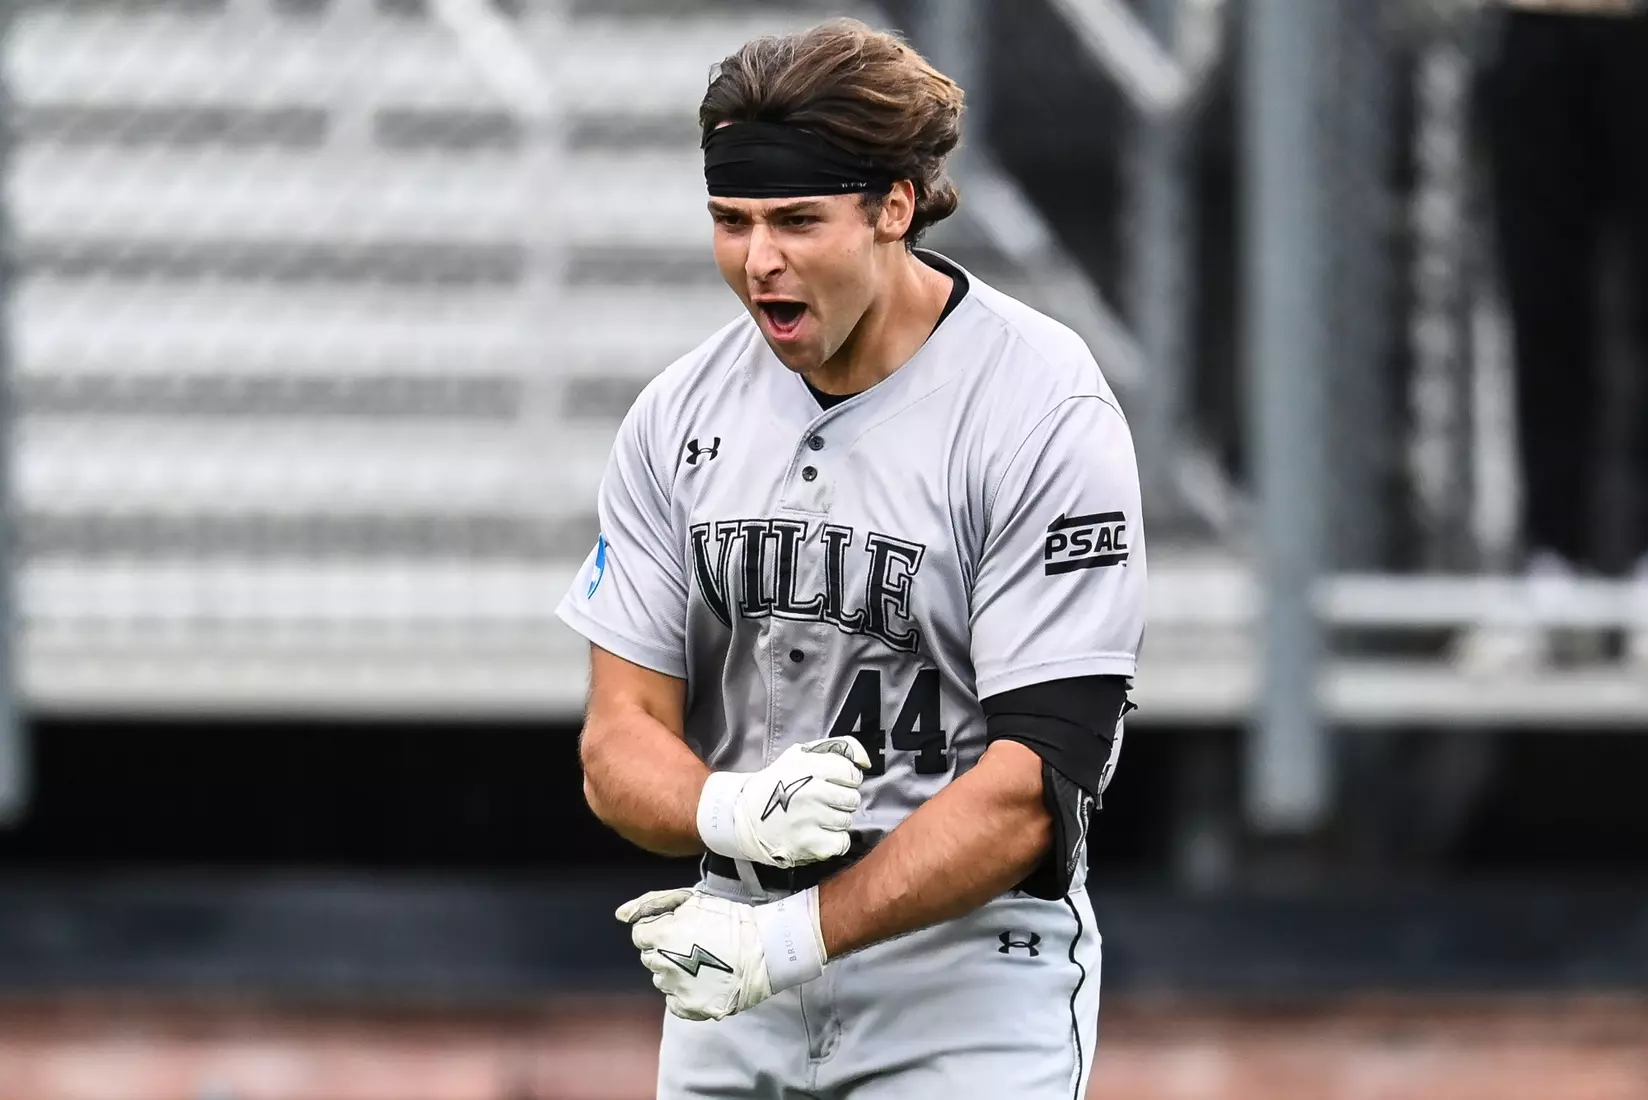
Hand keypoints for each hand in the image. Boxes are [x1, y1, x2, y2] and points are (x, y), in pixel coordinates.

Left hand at [616, 886, 824, 1021]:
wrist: (766, 949)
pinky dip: (685, 993)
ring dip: (675, 971)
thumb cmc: (728, 919)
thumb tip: (620, 915)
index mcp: (660, 937)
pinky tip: (704, 980)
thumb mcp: (690, 900)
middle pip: (650, 958)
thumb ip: (651, 904)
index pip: (641, 935)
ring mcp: (676, 989)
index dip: (660, 929)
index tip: (682, 928)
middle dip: (666, 949)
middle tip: (696, 944)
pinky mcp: (690, 1008)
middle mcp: (662, 965)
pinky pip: (674, 1002)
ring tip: (703, 961)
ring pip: (662, 979)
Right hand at [696, 736, 869, 867]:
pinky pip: (841, 843)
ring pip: (847, 821)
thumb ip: (835, 750)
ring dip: (835, 821)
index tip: (832, 783)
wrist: (743, 817)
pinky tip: (818, 835)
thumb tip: (865, 762)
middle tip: (823, 803)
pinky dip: (833, 841)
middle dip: (841, 801)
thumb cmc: (776, 784)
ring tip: (816, 818)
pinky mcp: (809, 844)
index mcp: (810, 768)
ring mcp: (811, 820)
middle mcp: (812, 792)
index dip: (845, 780)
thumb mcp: (798, 756)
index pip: (852, 774)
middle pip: (852, 799)